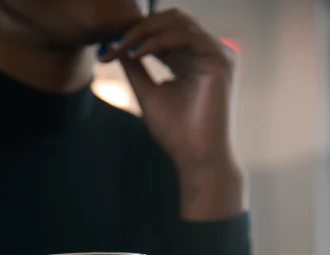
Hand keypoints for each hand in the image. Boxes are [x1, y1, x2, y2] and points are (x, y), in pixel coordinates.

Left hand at [99, 8, 245, 218]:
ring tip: (122, 47)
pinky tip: (139, 53)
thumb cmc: (177, 134)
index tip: (108, 49)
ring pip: (178, 22)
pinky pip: (187, 35)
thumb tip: (116, 47)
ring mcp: (215, 54)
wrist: (197, 159)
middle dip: (138, 28)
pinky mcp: (221, 60)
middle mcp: (204, 53)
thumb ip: (136, 69)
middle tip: (113, 43)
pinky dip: (160, 40)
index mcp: (189, 60)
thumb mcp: (148, 94)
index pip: (162, 33)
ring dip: (145, 31)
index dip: (135, 35)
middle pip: (170, 20)